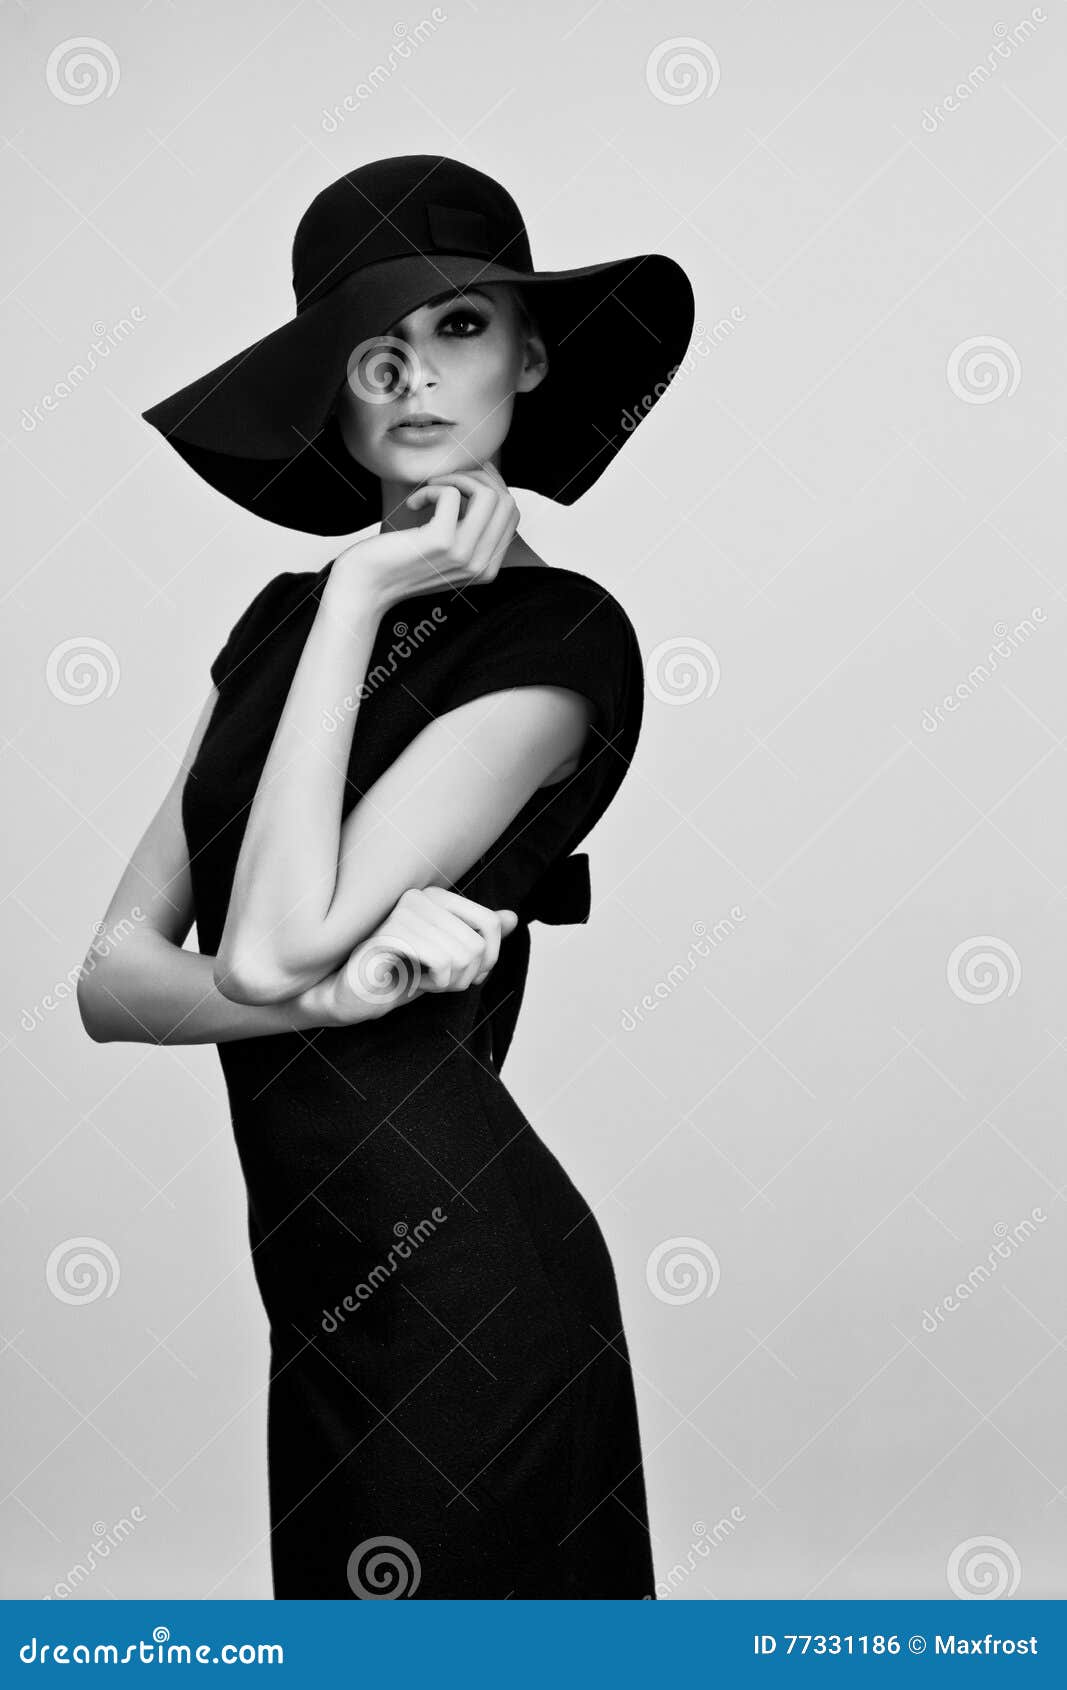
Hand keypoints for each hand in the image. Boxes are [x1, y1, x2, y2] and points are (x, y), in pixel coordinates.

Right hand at [290, 886, 518, 1028]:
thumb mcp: (449, 957)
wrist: (356, 995)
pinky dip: (432, 983)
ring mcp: (403, 912)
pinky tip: (409, 981)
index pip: (490, 924)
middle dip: (464, 976)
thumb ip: (479, 937)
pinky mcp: (389, 933)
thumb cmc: (400, 974)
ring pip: (461, 956)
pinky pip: (440, 962)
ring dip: (446, 982)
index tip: (464, 973)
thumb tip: (513, 917)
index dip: (488, 959)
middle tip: (436, 981)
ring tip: (420, 980)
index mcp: (438, 897)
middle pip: (476, 944)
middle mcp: (421, 896)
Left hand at [328, 464, 519, 613]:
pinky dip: (431, 487)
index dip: (492, 486)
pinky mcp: (441, 542)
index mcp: (487, 568)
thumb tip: (483, 483)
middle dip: (479, 477)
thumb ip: (468, 530)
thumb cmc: (399, 562)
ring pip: (489, 494)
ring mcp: (463, 555)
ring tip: (433, 486)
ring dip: (458, 477)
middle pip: (506, 501)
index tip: (464, 479)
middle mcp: (481, 565)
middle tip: (447, 479)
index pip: (512, 514)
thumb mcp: (444, 551)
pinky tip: (413, 502)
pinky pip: (451, 493)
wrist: (366, 586)